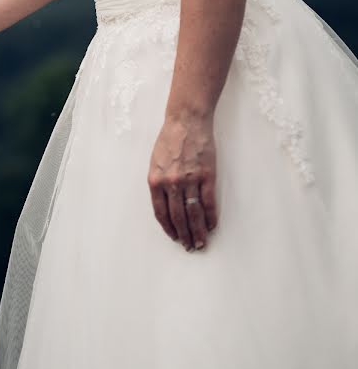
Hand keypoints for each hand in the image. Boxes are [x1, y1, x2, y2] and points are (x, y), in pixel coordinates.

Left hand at [147, 112, 217, 251]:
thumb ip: (159, 183)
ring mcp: (189, 180)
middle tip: (190, 246)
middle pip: (178, 216)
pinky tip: (212, 225)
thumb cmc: (169, 141)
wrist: (186, 122)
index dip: (168, 227)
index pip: (161, 212)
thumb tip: (166, 205)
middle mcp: (171, 183)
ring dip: (198, 230)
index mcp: (155, 181)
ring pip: (194, 213)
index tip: (174, 237)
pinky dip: (211, 216)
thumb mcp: (155, 163)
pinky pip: (209, 202)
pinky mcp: (206, 176)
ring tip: (202, 242)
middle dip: (184, 234)